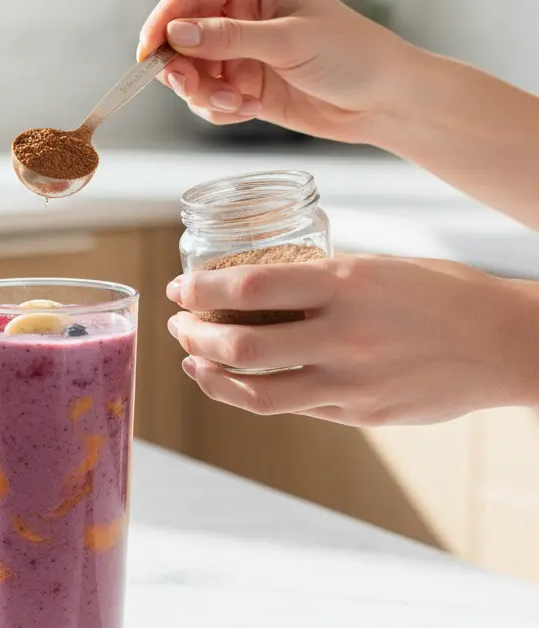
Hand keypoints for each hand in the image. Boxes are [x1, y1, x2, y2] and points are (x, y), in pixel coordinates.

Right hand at [137, 0, 418, 142]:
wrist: (385, 101)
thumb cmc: (354, 54)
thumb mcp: (289, 40)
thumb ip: (230, 37)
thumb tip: (178, 35)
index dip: (165, 22)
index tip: (150, 50)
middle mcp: (242, 20)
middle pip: (183, 40)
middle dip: (182, 67)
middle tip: (190, 86)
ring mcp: (242, 56)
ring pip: (193, 75)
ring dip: (203, 94)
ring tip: (233, 103)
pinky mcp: (245, 89)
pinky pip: (210, 101)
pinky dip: (219, 110)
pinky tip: (247, 109)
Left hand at [165, 255, 538, 425]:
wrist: (506, 344)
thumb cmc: (440, 294)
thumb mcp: (378, 266)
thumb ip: (321, 282)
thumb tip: (255, 288)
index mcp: (347, 283)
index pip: (250, 287)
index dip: (201, 291)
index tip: (179, 289)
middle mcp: (344, 335)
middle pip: (240, 346)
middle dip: (194, 337)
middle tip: (179, 326)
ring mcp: (352, 383)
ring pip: (256, 393)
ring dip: (211, 378)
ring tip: (193, 363)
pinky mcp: (360, 415)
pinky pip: (293, 408)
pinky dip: (253, 395)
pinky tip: (237, 383)